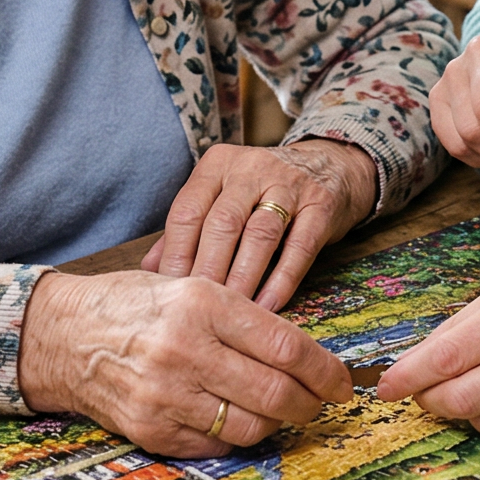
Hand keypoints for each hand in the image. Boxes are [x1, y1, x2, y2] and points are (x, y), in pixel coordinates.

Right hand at [16, 268, 351, 456]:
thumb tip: (306, 356)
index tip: (341, 383)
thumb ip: (245, 319)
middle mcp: (186, 349)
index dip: (326, 372)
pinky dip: (235, 435)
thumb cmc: (134, 305)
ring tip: (278, 411)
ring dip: (276, 424)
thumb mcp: (191, 286)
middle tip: (318, 404)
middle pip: (276, 394)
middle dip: (310, 405)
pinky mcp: (151, 430)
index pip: (287, 348)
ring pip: (251, 426)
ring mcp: (166, 395)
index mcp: (204, 303)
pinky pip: (216, 444)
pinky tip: (234, 418)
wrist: (62, 335)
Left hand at [140, 140, 376, 311]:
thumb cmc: (263, 192)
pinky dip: (282, 280)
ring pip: (260, 235)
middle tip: (198, 310)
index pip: (187, 211)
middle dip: (208, 270)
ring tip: (231, 313)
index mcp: (217, 166)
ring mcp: (289, 184)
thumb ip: (189, 231)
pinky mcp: (321, 204)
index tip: (169, 293)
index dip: (176, 254)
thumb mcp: (223, 198)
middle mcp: (251, 168)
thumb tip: (149, 271)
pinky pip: (299, 247)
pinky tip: (267, 306)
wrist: (329, 168)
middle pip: (222, 223)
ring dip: (243, 278)